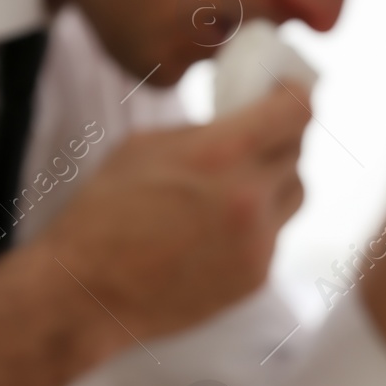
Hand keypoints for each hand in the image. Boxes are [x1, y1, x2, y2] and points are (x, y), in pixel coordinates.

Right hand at [31, 89, 309, 348]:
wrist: (88, 292)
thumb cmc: (103, 213)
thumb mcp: (145, 146)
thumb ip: (204, 131)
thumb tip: (241, 121)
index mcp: (223, 153)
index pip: (297, 111)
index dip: (295, 96)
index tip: (286, 93)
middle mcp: (251, 196)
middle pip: (296, 152)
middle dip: (278, 140)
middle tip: (255, 139)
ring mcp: (259, 242)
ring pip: (294, 195)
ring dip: (274, 183)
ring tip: (236, 186)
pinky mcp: (256, 277)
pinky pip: (274, 236)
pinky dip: (257, 225)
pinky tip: (217, 230)